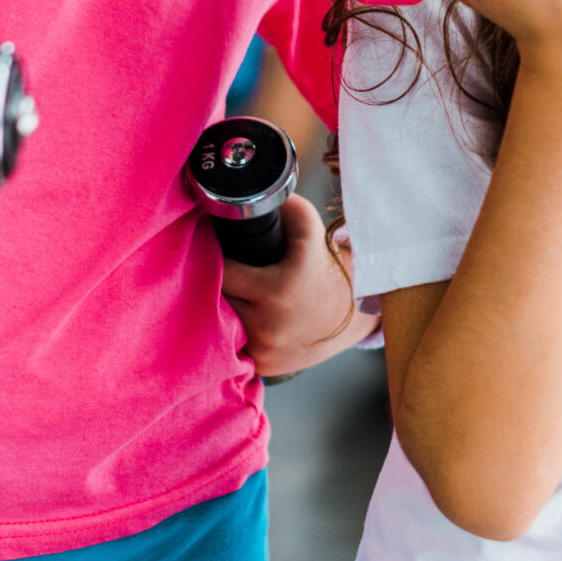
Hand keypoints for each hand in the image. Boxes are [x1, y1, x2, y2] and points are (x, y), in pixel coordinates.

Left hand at [221, 194, 374, 377]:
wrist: (353, 314)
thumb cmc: (327, 271)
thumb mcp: (312, 233)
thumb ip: (287, 207)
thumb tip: (256, 194)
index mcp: (275, 292)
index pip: (221, 272)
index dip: (211, 258)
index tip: (208, 249)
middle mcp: (267, 326)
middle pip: (216, 301)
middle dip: (212, 285)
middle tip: (212, 270)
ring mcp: (264, 351)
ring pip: (222, 325)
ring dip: (220, 309)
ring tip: (225, 292)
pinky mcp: (265, 366)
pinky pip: (235, 346)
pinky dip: (233, 333)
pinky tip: (235, 319)